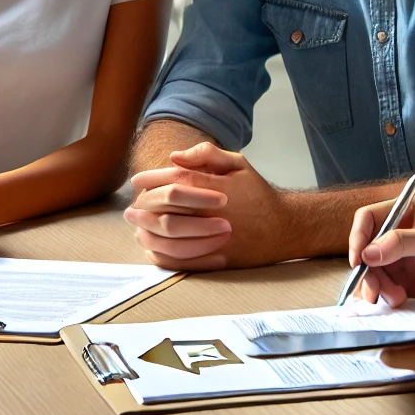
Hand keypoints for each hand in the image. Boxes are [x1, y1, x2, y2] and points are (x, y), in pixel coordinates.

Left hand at [124, 142, 291, 270]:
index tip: (137, 179)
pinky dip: (162, 254)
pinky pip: (181, 260)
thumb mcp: (239, 164)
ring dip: (148, 231)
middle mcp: (214, 213)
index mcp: (217, 188)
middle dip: (144, 205)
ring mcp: (214, 239)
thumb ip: (207, 154)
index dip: (152, 178)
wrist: (283, 227)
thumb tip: (175, 156)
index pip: (176, 180)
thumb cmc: (257, 193)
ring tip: (136, 226)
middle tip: (131, 205)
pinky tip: (151, 247)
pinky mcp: (216, 260)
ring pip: (170, 237)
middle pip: (168, 209)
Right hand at [348, 197, 414, 305]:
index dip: (358, 237)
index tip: (359, 261)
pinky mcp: (401, 282)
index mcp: (403, 214)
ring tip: (397, 298)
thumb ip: (402, 243)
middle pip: (364, 250)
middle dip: (367, 272)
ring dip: (376, 287)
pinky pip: (381, 288)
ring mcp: (397, 260)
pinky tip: (395, 302)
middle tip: (375, 292)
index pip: (367, 219)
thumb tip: (368, 253)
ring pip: (370, 272)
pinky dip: (382, 297)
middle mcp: (395, 235)